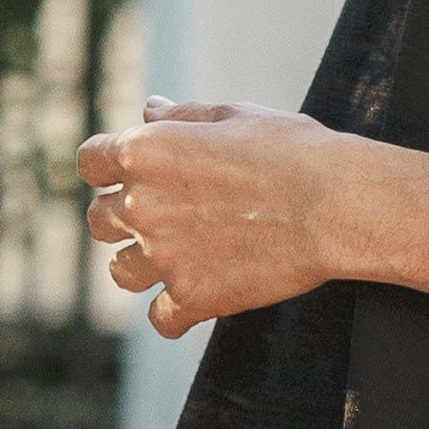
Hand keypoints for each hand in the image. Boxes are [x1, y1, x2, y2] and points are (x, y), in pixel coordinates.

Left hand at [79, 96, 354, 337]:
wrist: (337, 204)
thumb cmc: (294, 150)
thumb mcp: (237, 117)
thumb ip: (184, 117)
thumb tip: (149, 109)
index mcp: (147, 151)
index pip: (91, 160)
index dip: (108, 166)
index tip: (129, 173)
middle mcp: (143, 204)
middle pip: (98, 220)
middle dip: (123, 217)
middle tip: (163, 215)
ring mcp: (164, 256)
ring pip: (121, 273)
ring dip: (143, 265)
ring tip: (180, 256)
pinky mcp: (193, 297)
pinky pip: (162, 319)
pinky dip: (178, 311)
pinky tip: (202, 295)